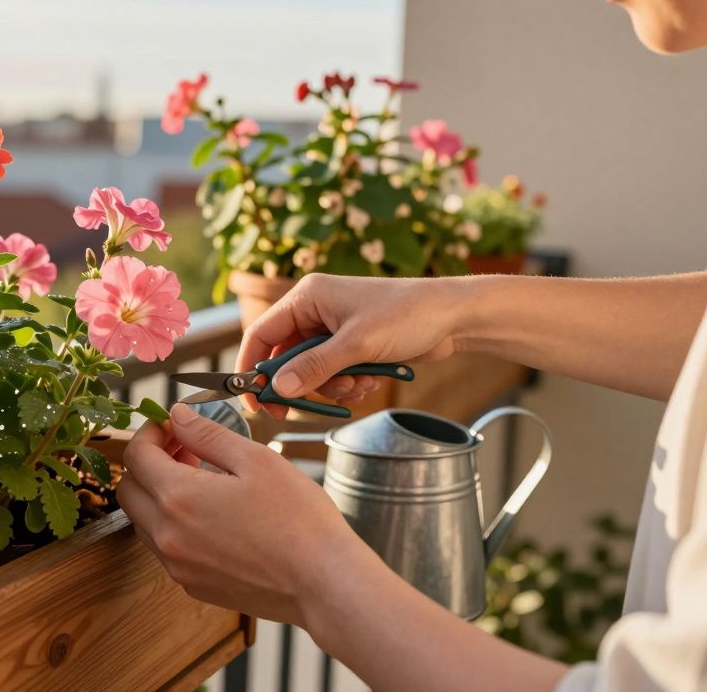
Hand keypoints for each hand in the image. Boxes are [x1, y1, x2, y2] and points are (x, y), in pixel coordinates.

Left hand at [117, 403, 380, 623]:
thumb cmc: (298, 519)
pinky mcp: (193, 586)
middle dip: (148, 463)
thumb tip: (177, 415)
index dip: (149, 434)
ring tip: (202, 479)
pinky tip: (212, 514)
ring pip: (144, 522)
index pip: (136, 457)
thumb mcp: (254, 460)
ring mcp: (178, 566)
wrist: (323, 584)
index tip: (171, 426)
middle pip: (129, 491)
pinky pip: (166, 548)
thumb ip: (207, 434)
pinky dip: (174, 525)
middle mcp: (167, 536)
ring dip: (159, 495)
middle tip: (184, 450)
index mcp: (177, 498)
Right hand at [237, 274, 468, 417]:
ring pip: (311, 370)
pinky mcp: (351, 344)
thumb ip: (314, 367)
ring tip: (358, 384)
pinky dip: (347, 384)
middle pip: (286, 358)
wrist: (453, 317)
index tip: (254, 400)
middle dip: (302, 383)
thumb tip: (278, 389)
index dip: (253, 368)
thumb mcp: (357, 344)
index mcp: (307, 297)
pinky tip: (370, 380)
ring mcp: (334, 329)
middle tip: (302, 408)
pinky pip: (333, 373)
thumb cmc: (407, 315)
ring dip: (331, 386)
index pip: (262, 334)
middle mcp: (315, 310)